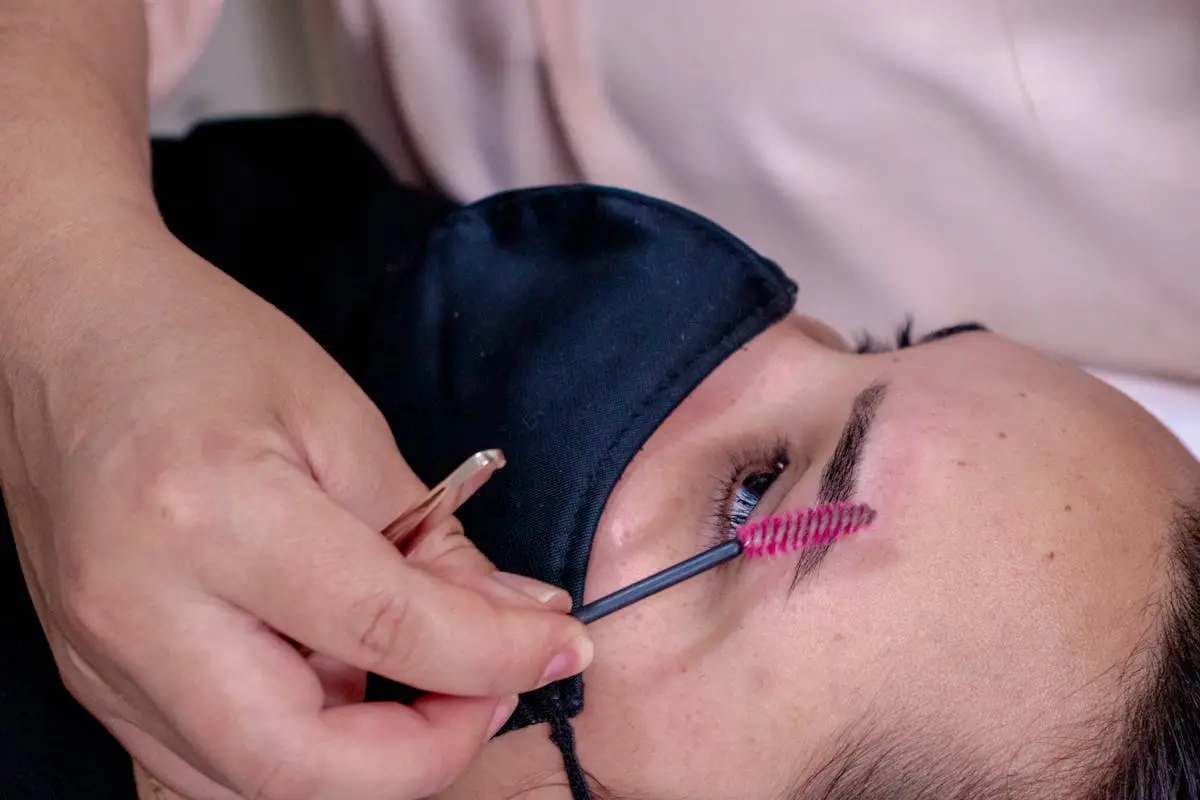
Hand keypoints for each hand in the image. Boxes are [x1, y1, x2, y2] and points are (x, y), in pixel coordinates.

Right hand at [0, 228, 590, 799]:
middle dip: (430, 753)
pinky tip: (343, 683)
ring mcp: (104, 661)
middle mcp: (141, 610)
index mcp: (211, 513)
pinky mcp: (96, 681)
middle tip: (490, 688)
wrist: (59, 337)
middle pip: (303, 767)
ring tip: (427, 683)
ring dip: (370, 762)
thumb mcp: (338, 419)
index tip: (561, 646)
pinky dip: (304, 751)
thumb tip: (518, 620)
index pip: (385, 631)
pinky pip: (212, 766)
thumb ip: (431, 535)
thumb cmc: (197, 348)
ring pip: (255, 789)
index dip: (496, 655)